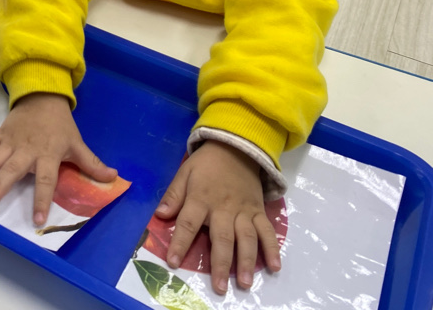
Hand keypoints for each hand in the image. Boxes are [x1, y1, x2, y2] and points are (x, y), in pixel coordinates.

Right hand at [0, 92, 116, 225]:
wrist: (42, 95)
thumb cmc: (60, 124)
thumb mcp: (77, 143)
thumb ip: (92, 164)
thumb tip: (114, 178)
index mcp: (47, 154)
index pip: (46, 180)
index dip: (42, 199)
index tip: (37, 219)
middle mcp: (26, 151)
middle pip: (11, 171)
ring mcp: (9, 143)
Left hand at [154, 140, 280, 293]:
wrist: (236, 148)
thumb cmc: (206, 164)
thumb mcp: (184, 173)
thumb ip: (173, 195)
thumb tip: (160, 215)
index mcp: (201, 198)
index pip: (188, 223)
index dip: (180, 243)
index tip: (174, 262)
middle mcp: (223, 208)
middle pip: (222, 238)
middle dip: (220, 263)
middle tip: (220, 287)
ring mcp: (243, 211)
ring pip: (246, 238)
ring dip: (247, 261)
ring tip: (246, 283)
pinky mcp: (258, 211)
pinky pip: (267, 231)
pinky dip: (272, 248)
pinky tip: (274, 267)